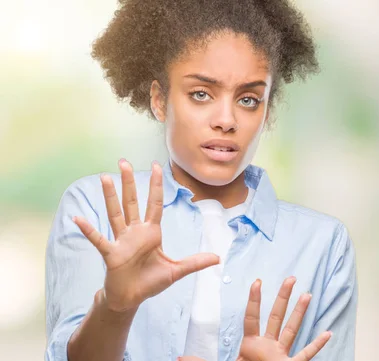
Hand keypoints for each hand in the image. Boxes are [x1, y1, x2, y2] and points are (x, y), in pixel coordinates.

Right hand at [73, 159, 219, 311]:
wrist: (131, 298)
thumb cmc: (150, 282)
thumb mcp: (176, 271)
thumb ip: (195, 263)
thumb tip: (217, 258)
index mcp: (151, 233)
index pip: (154, 204)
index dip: (156, 186)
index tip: (156, 166)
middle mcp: (135, 232)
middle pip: (131, 202)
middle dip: (129, 183)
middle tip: (123, 161)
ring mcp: (121, 241)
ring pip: (115, 214)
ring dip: (110, 196)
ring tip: (105, 177)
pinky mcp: (111, 254)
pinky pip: (98, 239)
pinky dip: (89, 230)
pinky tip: (78, 218)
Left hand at [237, 277, 331, 360]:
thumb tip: (185, 357)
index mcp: (250, 346)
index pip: (252, 318)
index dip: (254, 300)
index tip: (257, 282)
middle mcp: (268, 347)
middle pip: (276, 317)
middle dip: (283, 297)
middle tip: (290, 278)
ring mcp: (280, 356)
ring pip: (292, 330)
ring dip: (300, 313)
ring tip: (307, 294)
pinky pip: (305, 355)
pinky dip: (316, 345)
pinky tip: (327, 333)